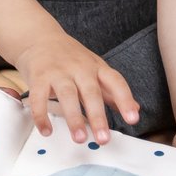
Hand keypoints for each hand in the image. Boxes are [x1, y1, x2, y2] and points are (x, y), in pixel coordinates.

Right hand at [15, 33, 139, 144]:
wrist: (40, 37)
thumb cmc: (70, 57)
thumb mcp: (95, 69)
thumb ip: (113, 90)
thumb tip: (136, 108)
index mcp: (97, 68)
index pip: (115, 82)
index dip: (125, 100)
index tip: (133, 119)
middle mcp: (79, 68)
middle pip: (91, 92)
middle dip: (98, 116)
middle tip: (103, 138)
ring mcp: (58, 72)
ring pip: (67, 95)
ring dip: (74, 118)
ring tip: (80, 138)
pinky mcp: (39, 76)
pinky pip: (39, 98)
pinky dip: (42, 115)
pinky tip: (47, 130)